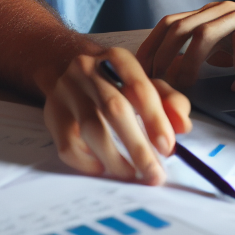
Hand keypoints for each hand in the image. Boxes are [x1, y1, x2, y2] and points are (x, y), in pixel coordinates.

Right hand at [39, 47, 190, 185]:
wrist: (65, 66)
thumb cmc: (115, 82)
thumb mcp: (146, 83)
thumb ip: (170, 102)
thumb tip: (182, 127)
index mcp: (117, 58)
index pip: (139, 88)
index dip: (155, 119)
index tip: (168, 147)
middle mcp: (88, 69)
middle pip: (114, 109)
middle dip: (138, 146)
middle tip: (154, 174)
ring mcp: (66, 91)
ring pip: (91, 128)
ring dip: (114, 158)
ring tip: (132, 176)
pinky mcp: (52, 113)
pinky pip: (68, 144)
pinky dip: (87, 162)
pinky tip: (103, 169)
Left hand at [135, 2, 234, 91]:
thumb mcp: (224, 56)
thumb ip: (200, 57)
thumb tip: (167, 74)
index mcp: (208, 14)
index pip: (170, 23)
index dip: (152, 46)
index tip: (141, 72)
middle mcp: (223, 9)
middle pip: (182, 26)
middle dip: (165, 56)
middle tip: (159, 83)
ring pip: (206, 32)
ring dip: (193, 63)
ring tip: (189, 86)